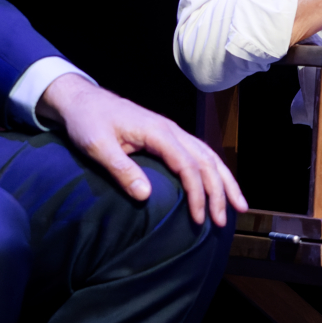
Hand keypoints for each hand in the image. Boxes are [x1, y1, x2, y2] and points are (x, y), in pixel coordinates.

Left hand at [41, 76, 244, 225]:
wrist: (83, 101)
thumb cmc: (88, 122)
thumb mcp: (98, 146)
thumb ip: (121, 169)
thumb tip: (146, 197)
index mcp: (158, 132)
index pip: (188, 165)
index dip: (197, 193)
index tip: (199, 219)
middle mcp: (172, 130)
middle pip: (206, 161)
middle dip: (219, 192)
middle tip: (222, 222)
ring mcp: (172, 132)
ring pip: (209, 156)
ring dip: (225, 181)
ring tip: (238, 206)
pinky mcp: (168, 137)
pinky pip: (199, 154)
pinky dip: (214, 172)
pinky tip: (219, 186)